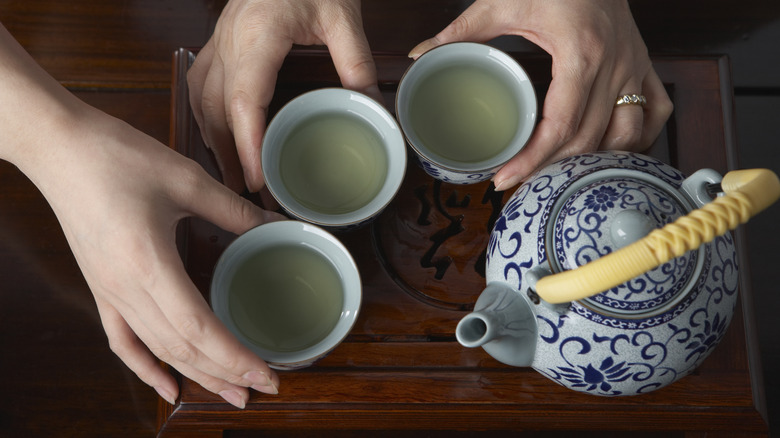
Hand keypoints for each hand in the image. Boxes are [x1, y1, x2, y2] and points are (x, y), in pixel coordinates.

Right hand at [31, 108, 284, 407]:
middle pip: (181, 349)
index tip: (267, 374)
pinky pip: (123, 340)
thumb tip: (276, 225)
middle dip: (225, 374)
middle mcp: (126, 290)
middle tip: (263, 388)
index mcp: (150, 265)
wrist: (59, 147)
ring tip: (230, 392)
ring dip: (196, 374)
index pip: (199, 330)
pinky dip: (146, 367)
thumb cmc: (118, 156)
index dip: (235, 357)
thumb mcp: (186, 179)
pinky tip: (168, 385)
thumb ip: (234, 210)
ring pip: (157, 349)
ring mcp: (109, 293)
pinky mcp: (100, 288)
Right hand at [188, 0, 379, 192]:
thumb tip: (370, 107)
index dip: (246, 143)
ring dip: (212, 139)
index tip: (254, 178)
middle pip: (216, 108)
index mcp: (257, 35)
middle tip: (246, 193)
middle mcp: (229, 40)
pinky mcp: (219, 40)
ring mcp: (219, 40)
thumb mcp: (342, 14)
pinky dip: (204, 116)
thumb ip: (356, 61)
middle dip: (229, 154)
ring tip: (229, 176)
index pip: (243, 99)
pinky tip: (215, 135)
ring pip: (201, 99)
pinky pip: (200, 84)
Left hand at [409, 0, 673, 190]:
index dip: (533, 160)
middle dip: (553, 167)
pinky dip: (638, 136)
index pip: (561, 125)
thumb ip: (460, 31)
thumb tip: (421, 55)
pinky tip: (610, 148)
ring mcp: (634, 66)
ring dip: (596, 159)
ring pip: (629, 134)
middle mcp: (614, 65)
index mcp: (580, 53)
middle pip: (590, 139)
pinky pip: (655, 111)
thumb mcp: (501, 0)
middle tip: (520, 181)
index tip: (504, 178)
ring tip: (560, 171)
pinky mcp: (643, 63)